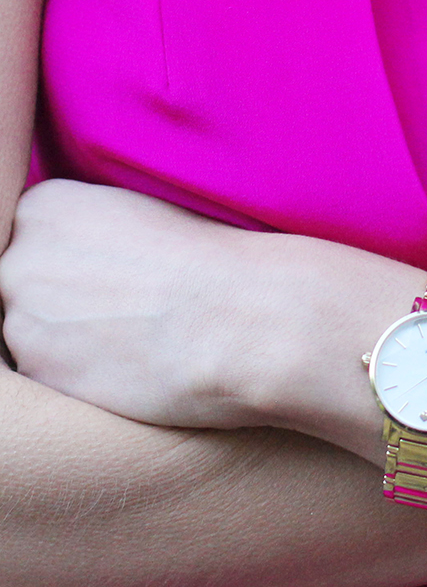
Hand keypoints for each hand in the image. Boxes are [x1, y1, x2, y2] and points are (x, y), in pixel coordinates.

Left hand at [0, 179, 295, 428]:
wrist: (244, 318)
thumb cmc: (213, 265)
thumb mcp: (142, 217)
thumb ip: (88, 237)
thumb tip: (75, 271)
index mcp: (45, 205)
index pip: (25, 243)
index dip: (65, 267)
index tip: (104, 280)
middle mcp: (18, 256)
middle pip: (17, 288)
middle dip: (56, 304)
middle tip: (115, 316)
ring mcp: (20, 316)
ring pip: (25, 336)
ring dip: (63, 346)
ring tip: (127, 344)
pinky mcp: (38, 374)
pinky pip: (43, 380)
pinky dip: (77, 380)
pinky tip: (125, 369)